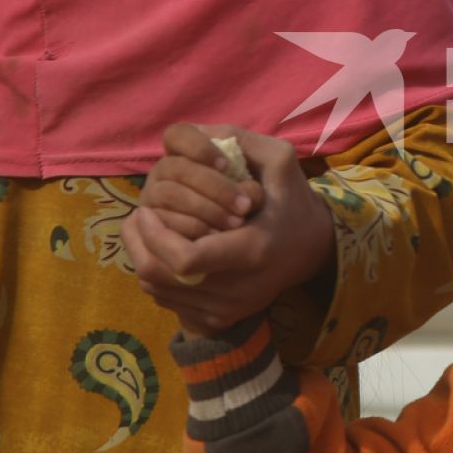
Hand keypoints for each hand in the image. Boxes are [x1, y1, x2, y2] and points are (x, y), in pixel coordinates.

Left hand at [121, 128, 334, 335]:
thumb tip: (195, 134)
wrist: (314, 251)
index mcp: (252, 249)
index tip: (147, 210)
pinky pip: (168, 300)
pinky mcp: (220, 319)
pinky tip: (167, 252)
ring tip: (149, 231)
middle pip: (160, 276)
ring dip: (144, 257)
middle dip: (139, 245)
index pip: (184, 258)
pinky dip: (159, 275)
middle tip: (140, 218)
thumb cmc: (293, 201)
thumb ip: (238, 140)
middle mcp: (238, 288)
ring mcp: (227, 308)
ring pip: (157, 290)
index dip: (155, 235)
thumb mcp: (279, 160)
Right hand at [137, 122, 266, 240]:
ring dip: (204, 209)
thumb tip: (218, 142)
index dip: (196, 146)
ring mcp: (158, 204)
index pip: (177, 135)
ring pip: (165, 195)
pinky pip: (160, 227)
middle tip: (245, 207)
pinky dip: (189, 230)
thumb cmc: (279, 198)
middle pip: (171, 167)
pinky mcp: (155, 233)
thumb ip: (247, 143)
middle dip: (211, 186)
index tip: (226, 165)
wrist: (285, 242)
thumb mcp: (274, 164)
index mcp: (193, 154)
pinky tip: (216, 239)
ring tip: (237, 225)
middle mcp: (169, 177)